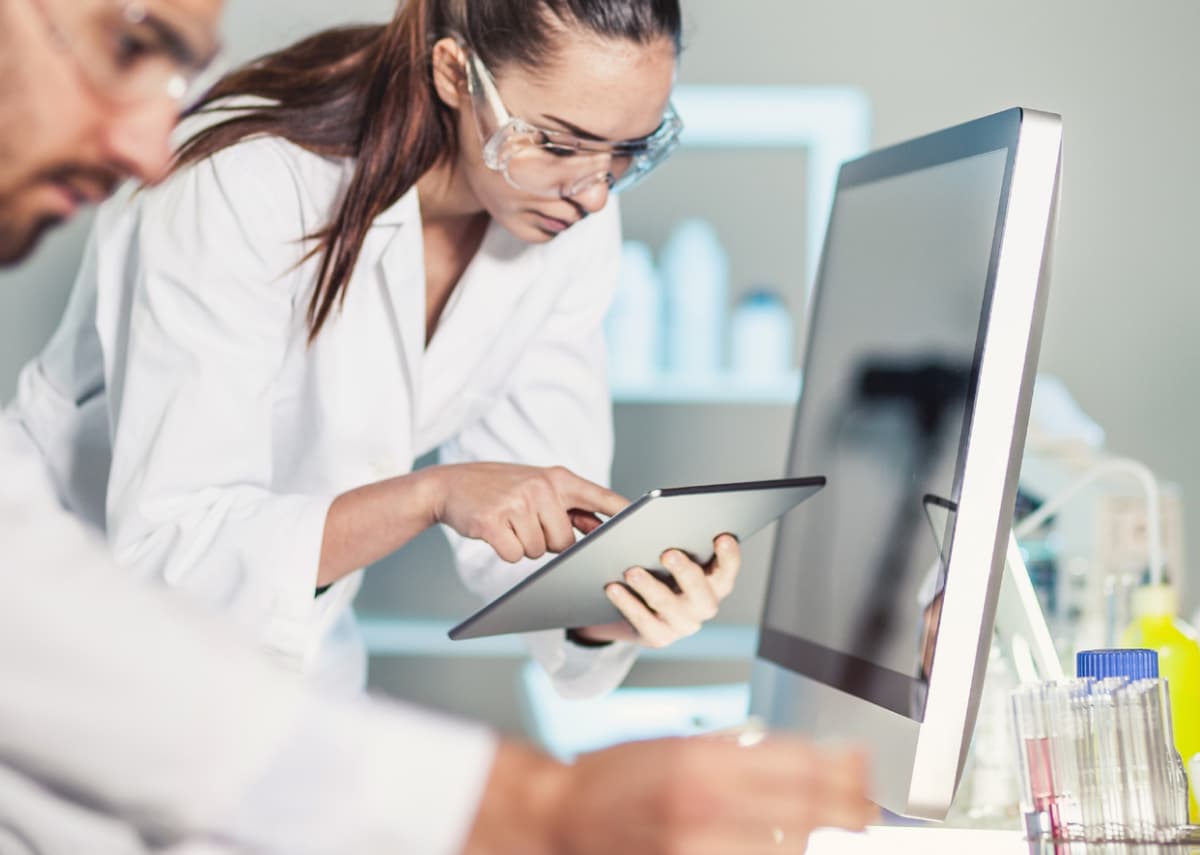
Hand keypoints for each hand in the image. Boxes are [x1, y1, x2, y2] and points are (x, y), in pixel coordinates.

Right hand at [427, 463, 627, 562]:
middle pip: (566, 543)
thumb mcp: (539, 487)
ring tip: (508, 522)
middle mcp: (542, 487)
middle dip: (548, 542)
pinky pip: (514, 555)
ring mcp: (517, 503)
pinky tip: (494, 530)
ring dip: (524, 545)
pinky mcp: (494, 522)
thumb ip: (571, 507)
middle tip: (525, 521)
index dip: (624, 515)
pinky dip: (504, 551)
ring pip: (539, 551)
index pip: (601, 497)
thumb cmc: (501, 490)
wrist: (450, 485)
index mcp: (559, 477)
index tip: (646, 526)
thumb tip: (604, 532)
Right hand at [462, 734, 875, 854]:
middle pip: (804, 809)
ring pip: (788, 846)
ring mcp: (697, 848)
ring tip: (829, 825)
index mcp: (701, 762)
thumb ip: (732, 751)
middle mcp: (704, 807)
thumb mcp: (673, 746)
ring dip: (812, 833)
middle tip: (865, 806)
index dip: (840, 766)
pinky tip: (785, 842)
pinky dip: (777, 851)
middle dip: (846, 806)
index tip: (859, 766)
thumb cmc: (611, 780)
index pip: (796, 763)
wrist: (561, 822)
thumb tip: (796, 756)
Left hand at [574, 534, 740, 647]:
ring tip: (631, 571)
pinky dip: (626, 603)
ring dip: (649, 587)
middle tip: (668, 554)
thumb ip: (679, 544)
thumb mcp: (675, 560)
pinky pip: (642, 620)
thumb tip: (662, 524)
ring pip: (667, 605)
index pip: (728, 569)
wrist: (642, 611)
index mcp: (716, 582)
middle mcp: (704, 605)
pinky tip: (613, 587)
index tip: (721, 537)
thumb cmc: (662, 573)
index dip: (729, 555)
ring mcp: (683, 624)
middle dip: (684, 571)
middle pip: (699, 589)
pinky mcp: (659, 637)